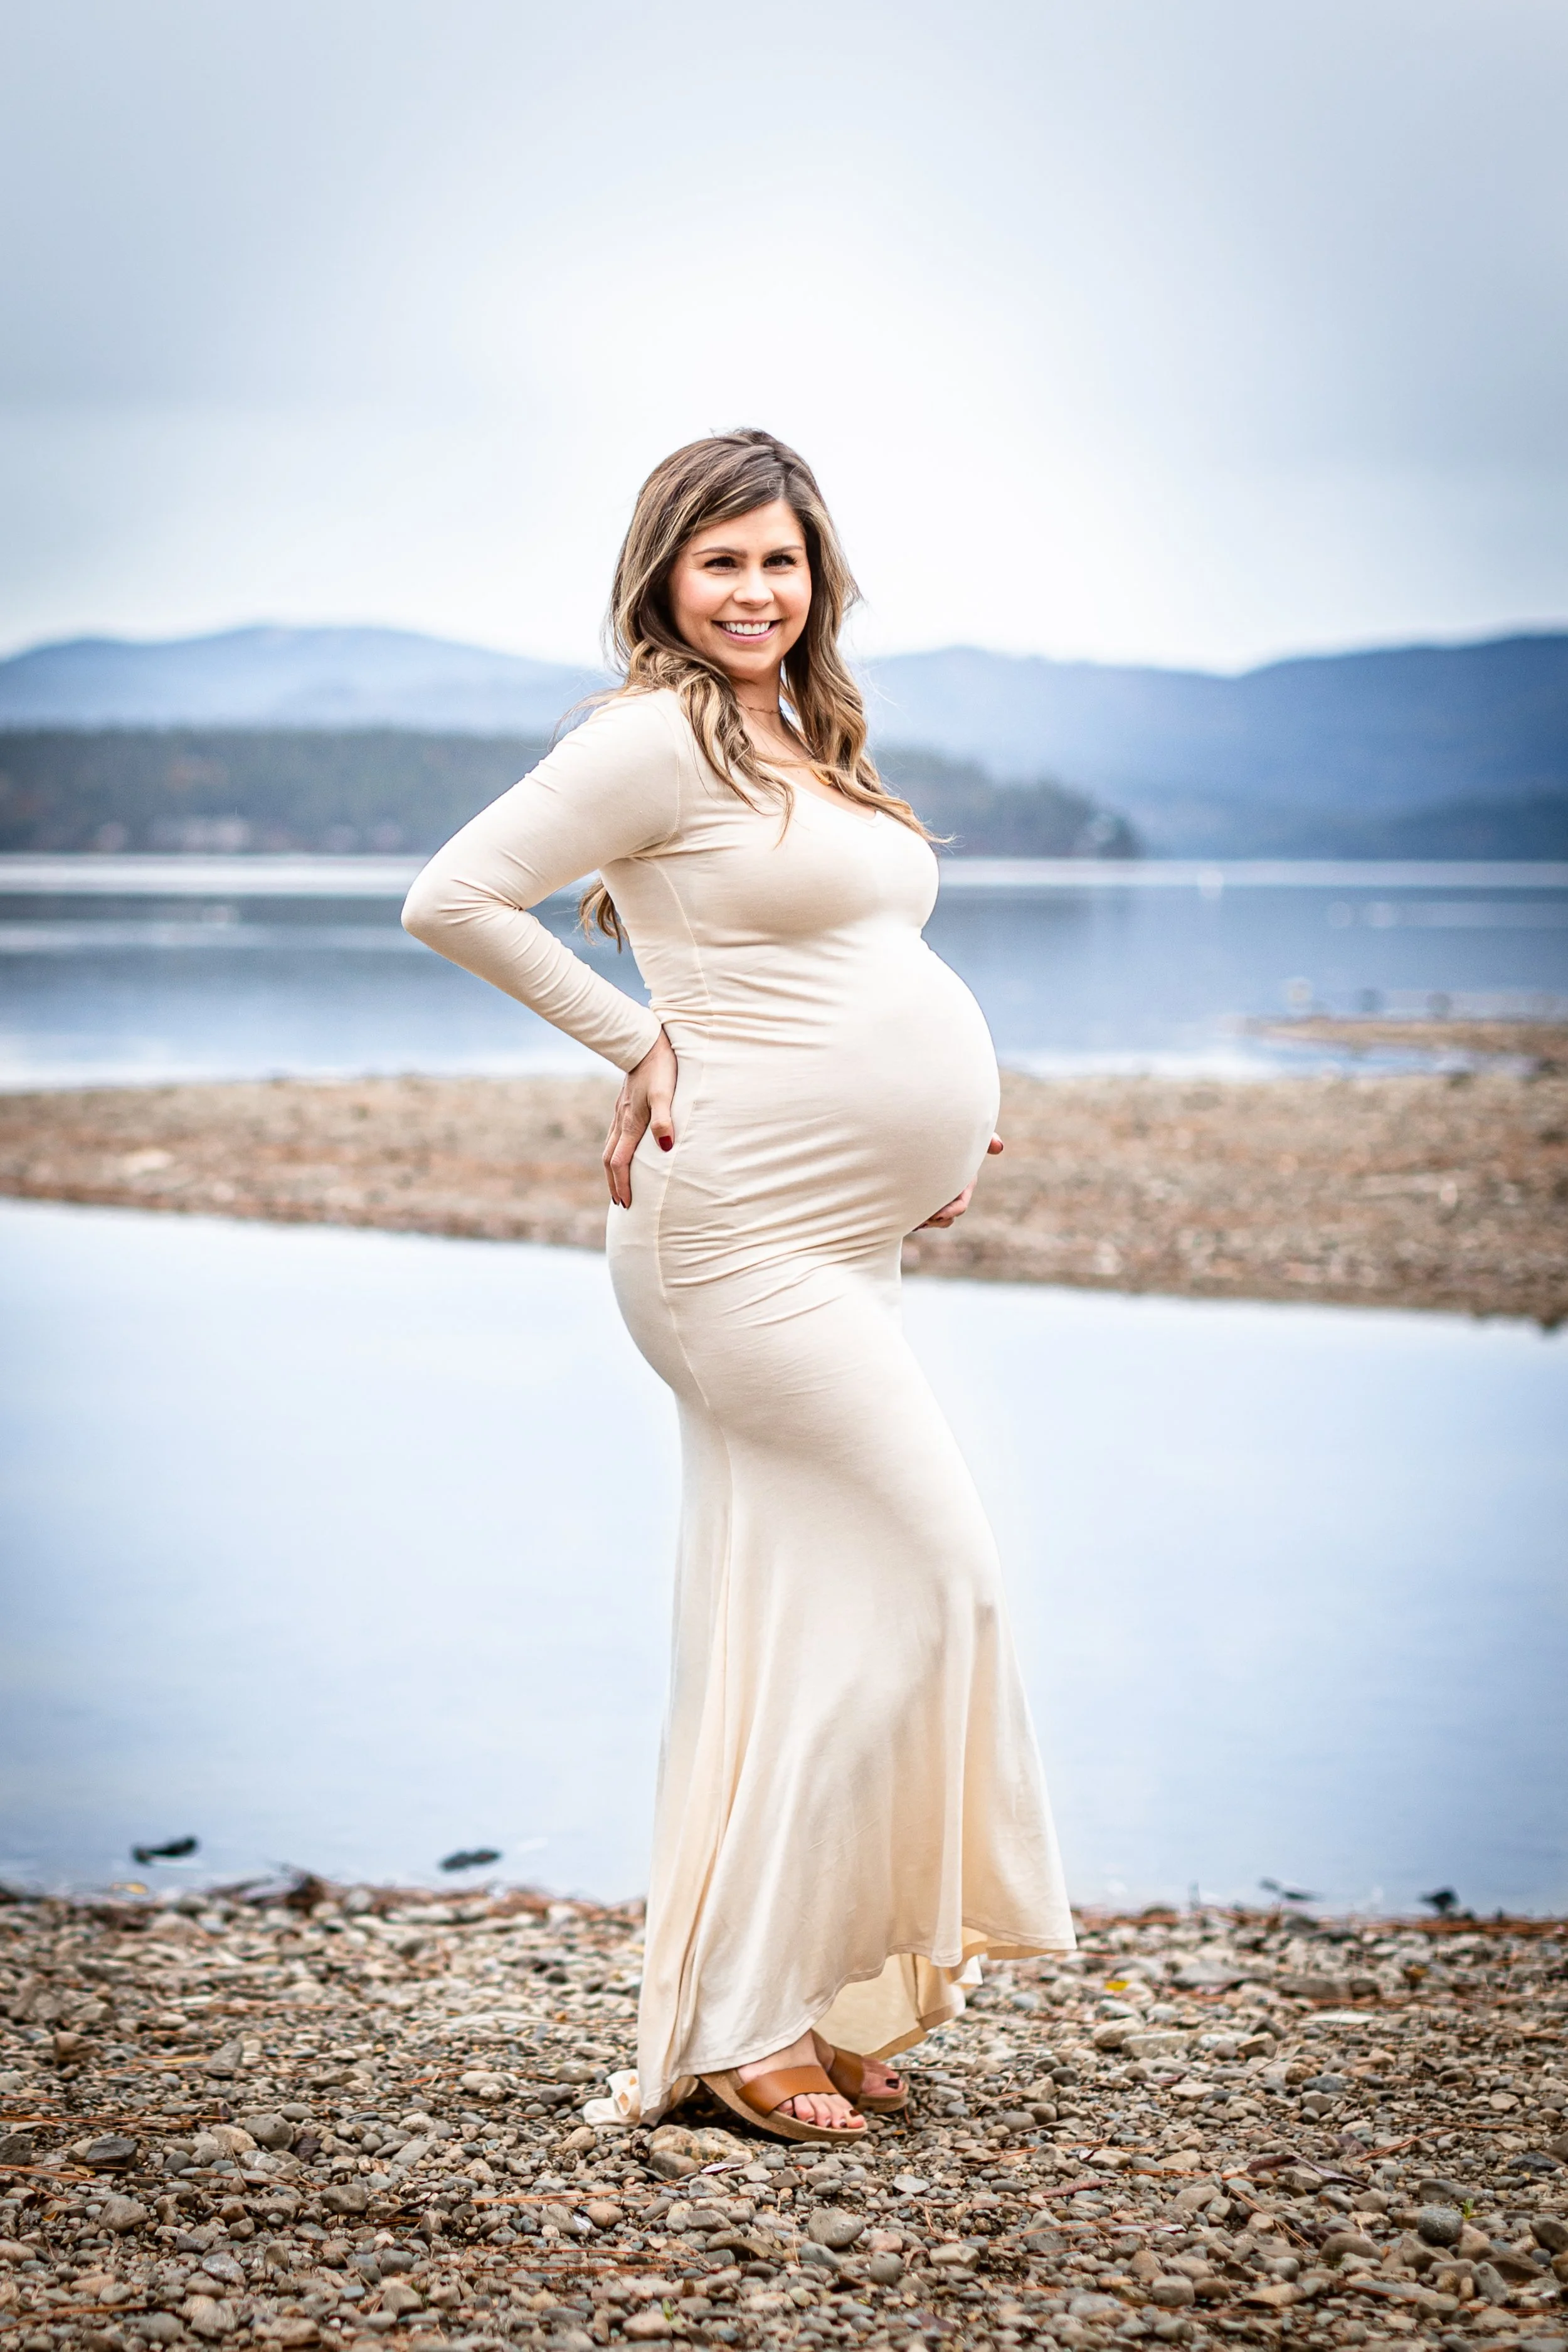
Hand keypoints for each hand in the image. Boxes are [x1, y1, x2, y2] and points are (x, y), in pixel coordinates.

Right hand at [603, 1029, 677, 1207]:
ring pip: (609, 1148)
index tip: (627, 1204)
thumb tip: (666, 1148)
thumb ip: (665, 1121)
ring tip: (619, 1184)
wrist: (644, 1043)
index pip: (620, 1163)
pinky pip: (615, 1136)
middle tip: (621, 1203)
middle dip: (614, 1183)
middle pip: (609, 1160)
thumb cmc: (661, 1069)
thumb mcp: (666, 1094)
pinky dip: (616, 1152)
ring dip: (612, 1170)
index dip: (622, 1185)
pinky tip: (624, 1152)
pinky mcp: (623, 1105)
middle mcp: (621, 1121)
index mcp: (630, 1123)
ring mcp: (619, 1113)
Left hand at [918, 1133, 1002, 1228]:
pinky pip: (921, 1215)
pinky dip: (913, 1218)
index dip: (950, 1211)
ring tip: (910, 1218)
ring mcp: (938, 1197)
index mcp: (963, 1184)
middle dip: (935, 1221)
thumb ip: (985, 1140)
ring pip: (935, 1220)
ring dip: (924, 1222)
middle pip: (947, 1217)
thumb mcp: (967, 1138)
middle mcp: (952, 1194)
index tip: (935, 1214)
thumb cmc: (951, 1136)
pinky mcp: (924, 1197)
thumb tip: (999, 1147)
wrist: (926, 1136)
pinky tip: (903, 1216)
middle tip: (919, 1220)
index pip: (960, 1205)